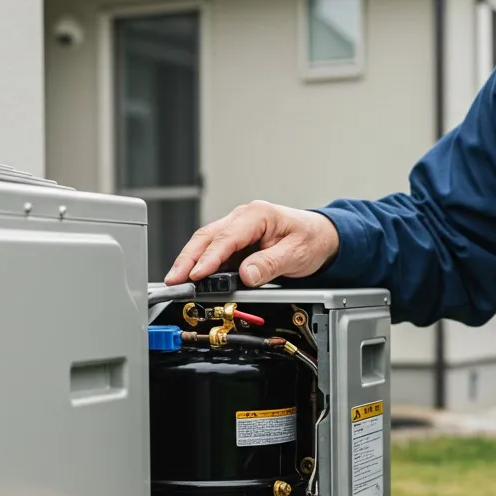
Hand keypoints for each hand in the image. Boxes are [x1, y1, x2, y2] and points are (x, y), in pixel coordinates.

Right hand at [164, 200, 339, 286]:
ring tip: (176, 280)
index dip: (209, 258)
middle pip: (207, 236)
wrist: (321, 237)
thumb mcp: (296, 254)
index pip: (226, 237)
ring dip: (190, 261)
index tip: (196, 274)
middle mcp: (243, 218)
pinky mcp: (236, 242)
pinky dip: (201, 263)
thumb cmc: (310, 239)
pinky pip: (214, 251)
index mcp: (257, 215)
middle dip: (188, 259)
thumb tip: (246, 275)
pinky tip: (191, 277)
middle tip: (174, 279)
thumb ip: (270, 264)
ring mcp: (237, 229)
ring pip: (206, 242)